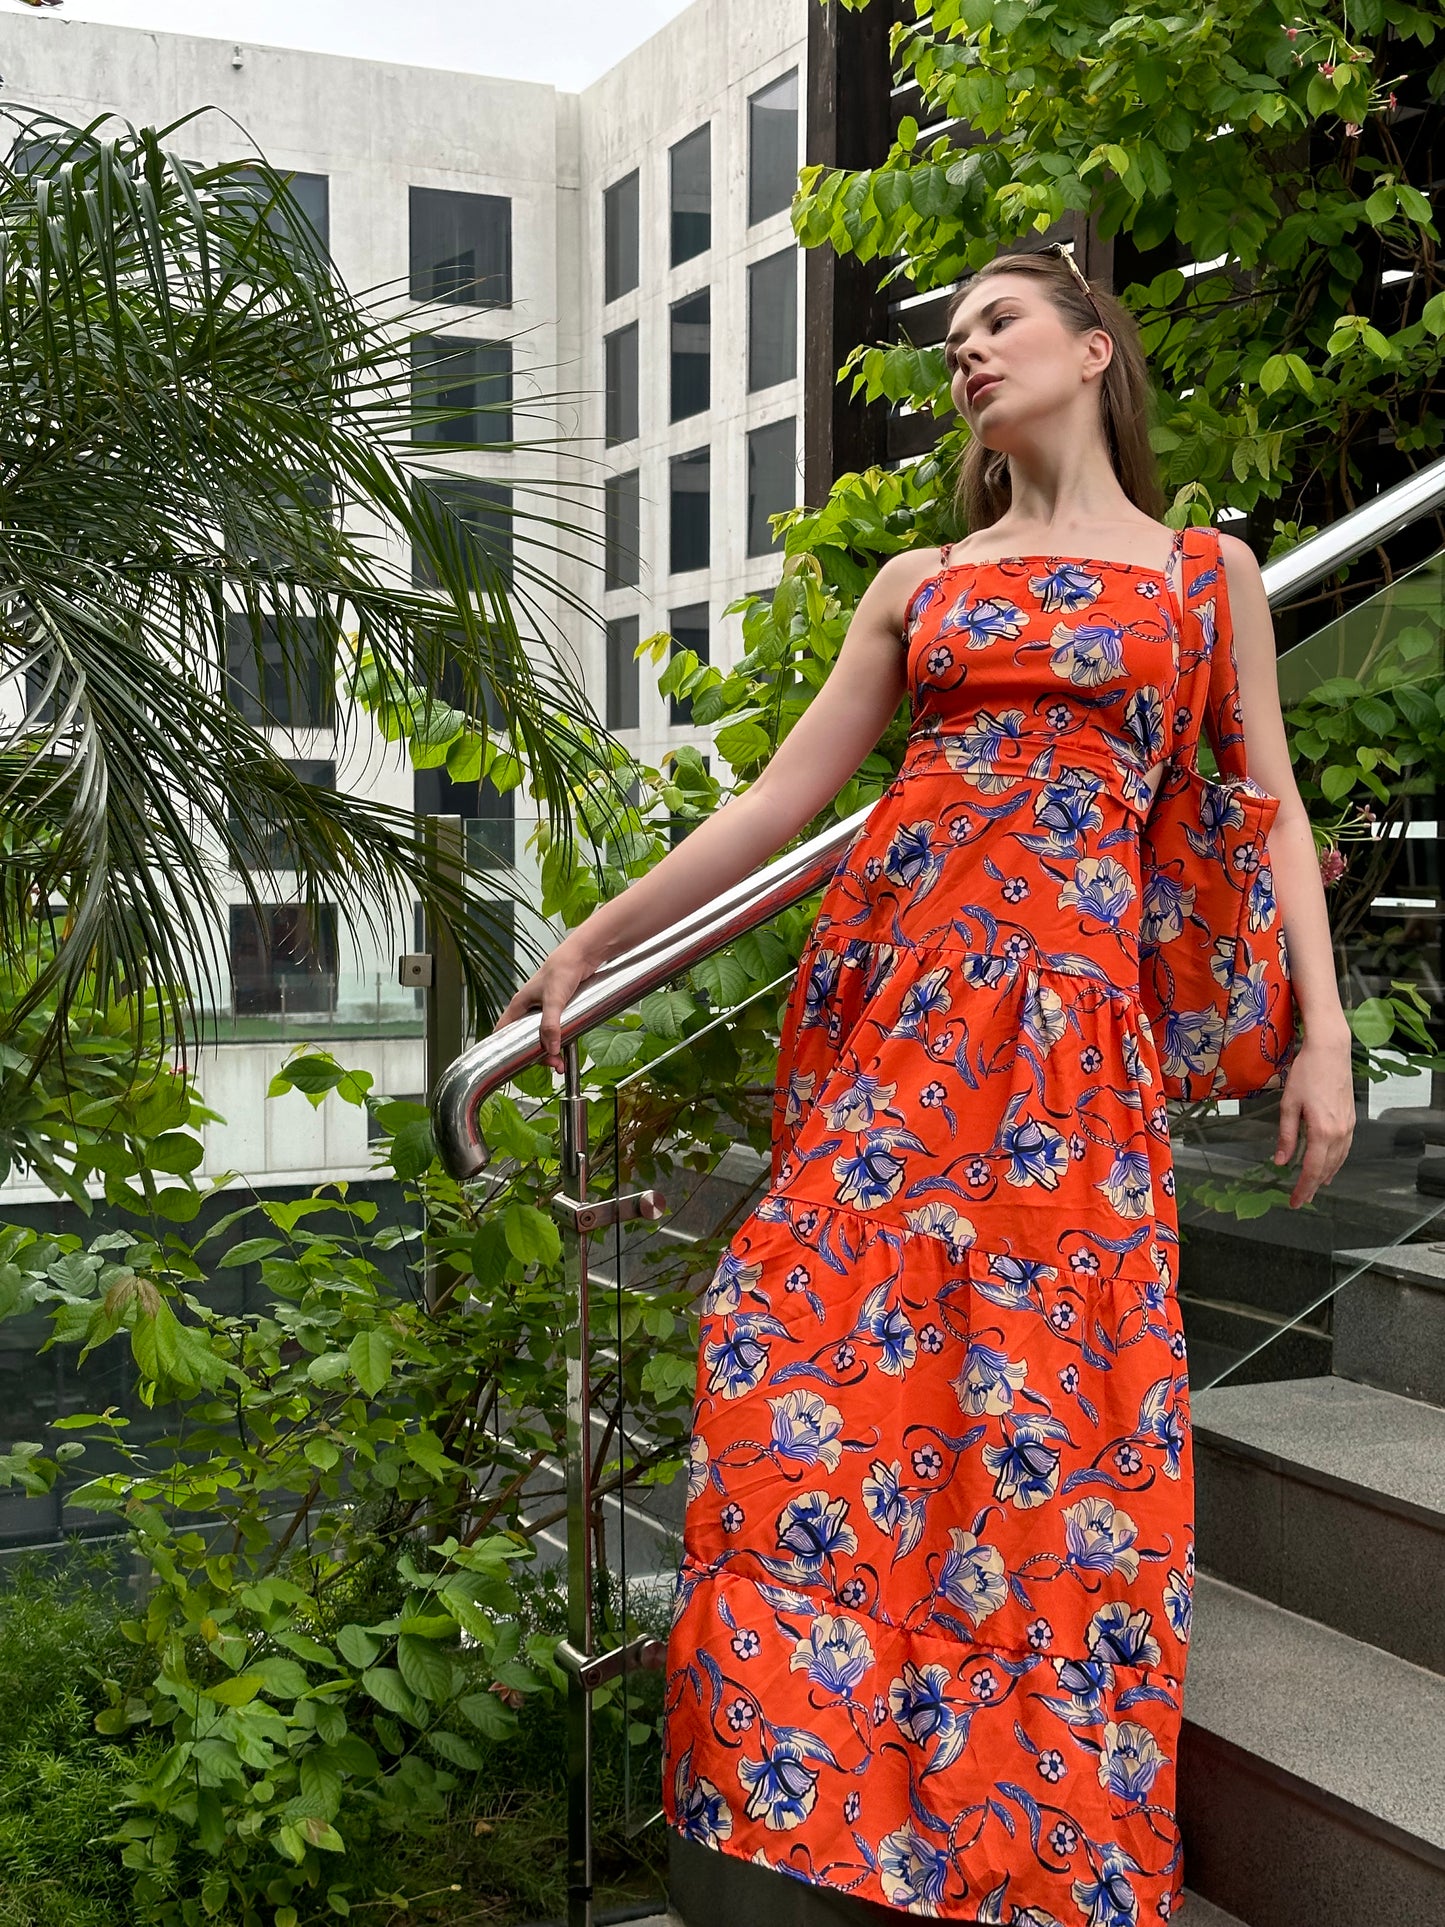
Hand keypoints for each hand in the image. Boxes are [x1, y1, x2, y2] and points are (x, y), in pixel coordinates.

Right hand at [491, 940, 602, 1074]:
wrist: (582, 956)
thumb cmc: (562, 970)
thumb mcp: (554, 1000)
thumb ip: (551, 1025)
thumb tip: (550, 1049)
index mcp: (519, 1005)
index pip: (503, 1031)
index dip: (504, 1048)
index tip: (513, 1065)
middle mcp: (528, 1009)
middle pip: (525, 1039)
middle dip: (536, 1055)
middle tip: (551, 1065)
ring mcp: (543, 1010)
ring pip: (541, 1036)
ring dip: (550, 1050)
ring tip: (561, 1063)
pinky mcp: (558, 1009)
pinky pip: (554, 1030)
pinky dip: (559, 1041)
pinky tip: (567, 1049)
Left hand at [1273, 1029, 1354, 1207]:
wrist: (1331, 1052)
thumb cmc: (1306, 1074)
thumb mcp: (1289, 1105)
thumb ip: (1286, 1136)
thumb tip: (1280, 1162)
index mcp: (1322, 1131)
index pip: (1311, 1169)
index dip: (1302, 1187)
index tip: (1294, 1201)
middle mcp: (1339, 1133)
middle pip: (1326, 1168)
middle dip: (1313, 1186)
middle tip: (1300, 1200)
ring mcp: (1348, 1126)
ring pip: (1338, 1160)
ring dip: (1326, 1176)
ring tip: (1314, 1187)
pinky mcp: (1351, 1119)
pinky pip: (1344, 1148)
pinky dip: (1336, 1162)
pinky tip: (1330, 1165)